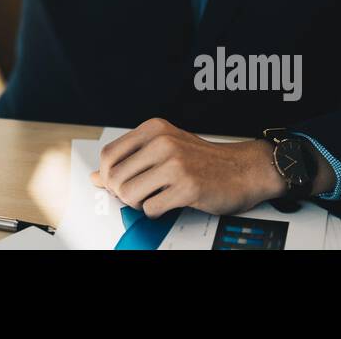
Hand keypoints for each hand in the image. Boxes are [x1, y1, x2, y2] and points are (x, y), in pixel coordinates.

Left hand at [90, 118, 290, 216]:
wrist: (244, 169)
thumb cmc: (203, 160)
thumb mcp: (164, 149)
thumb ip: (130, 159)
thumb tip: (96, 176)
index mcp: (154, 129)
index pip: (109, 154)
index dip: (107, 175)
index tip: (116, 183)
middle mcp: (163, 142)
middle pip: (116, 177)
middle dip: (121, 194)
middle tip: (137, 196)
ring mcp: (175, 165)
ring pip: (129, 194)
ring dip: (137, 204)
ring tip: (153, 198)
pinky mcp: (187, 188)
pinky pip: (151, 208)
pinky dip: (155, 212)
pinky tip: (168, 203)